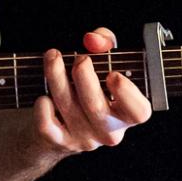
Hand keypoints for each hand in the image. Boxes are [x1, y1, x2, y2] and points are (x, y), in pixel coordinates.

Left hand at [31, 27, 151, 153]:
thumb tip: (93, 38)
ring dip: (56, 77)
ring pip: (68, 108)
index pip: (138, 112)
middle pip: (96, 108)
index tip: (112, 74)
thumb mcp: (102, 60)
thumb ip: (104, 42)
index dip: (127, 93)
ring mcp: (84, 139)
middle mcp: (108, 130)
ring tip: (52, 56)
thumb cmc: (88, 84)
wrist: (59, 121)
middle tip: (80, 59)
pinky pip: (47, 125)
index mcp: (126, 113)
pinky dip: (42, 106)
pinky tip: (44, 95)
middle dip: (84, 77)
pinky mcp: (59, 142)